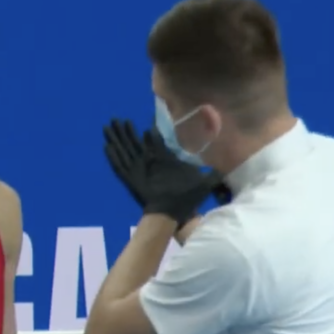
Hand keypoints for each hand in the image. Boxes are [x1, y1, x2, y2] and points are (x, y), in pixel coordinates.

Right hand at [103, 120, 230, 224]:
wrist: (177, 214)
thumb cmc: (188, 199)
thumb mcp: (204, 183)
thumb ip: (213, 174)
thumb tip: (227, 166)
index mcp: (164, 162)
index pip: (155, 142)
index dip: (150, 133)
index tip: (146, 123)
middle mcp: (150, 164)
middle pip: (134, 143)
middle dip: (125, 132)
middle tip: (117, 119)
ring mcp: (140, 171)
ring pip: (126, 151)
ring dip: (117, 139)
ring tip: (108, 126)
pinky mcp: (133, 179)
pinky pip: (121, 167)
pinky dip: (114, 157)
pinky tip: (106, 147)